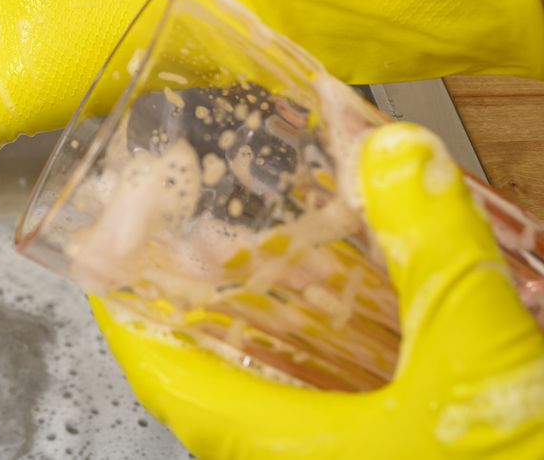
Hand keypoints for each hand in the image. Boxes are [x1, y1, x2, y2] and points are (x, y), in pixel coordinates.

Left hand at [93, 123, 543, 458]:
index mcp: (271, 450)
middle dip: (204, 301)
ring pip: (273, 398)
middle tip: (203, 232)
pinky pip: (330, 417)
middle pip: (208, 376)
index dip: (123, 307)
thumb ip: (433, 250)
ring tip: (285, 258)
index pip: (155, 371)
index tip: (104, 247)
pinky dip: (334, 362)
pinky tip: (375, 321)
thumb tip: (392, 153)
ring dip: (273, 329)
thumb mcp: (478, 361)